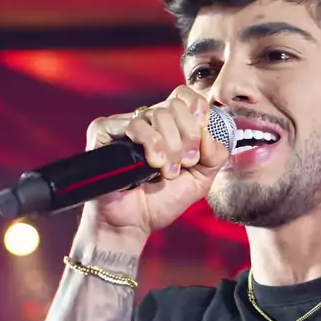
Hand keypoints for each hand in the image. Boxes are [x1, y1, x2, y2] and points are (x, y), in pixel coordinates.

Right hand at [80, 85, 228, 240]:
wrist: (133, 223)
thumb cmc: (161, 202)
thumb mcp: (200, 179)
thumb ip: (215, 154)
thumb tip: (210, 133)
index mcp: (169, 126)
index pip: (184, 96)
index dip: (197, 108)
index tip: (202, 132)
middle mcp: (146, 121)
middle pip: (175, 105)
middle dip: (188, 136)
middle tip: (185, 163)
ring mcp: (124, 125)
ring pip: (157, 114)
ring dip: (170, 146)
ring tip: (167, 171)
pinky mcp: (105, 131)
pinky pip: (134, 124)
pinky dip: (150, 144)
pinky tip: (152, 164)